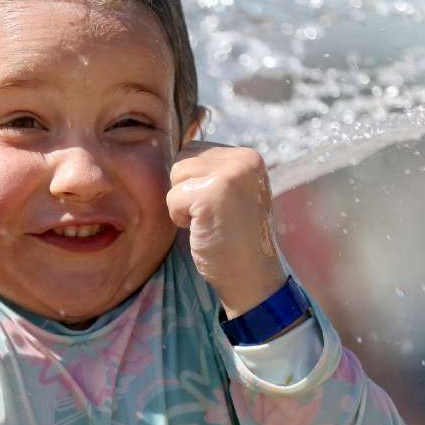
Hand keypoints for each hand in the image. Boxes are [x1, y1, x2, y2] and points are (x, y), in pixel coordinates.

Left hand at [167, 141, 287, 317]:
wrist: (252, 277)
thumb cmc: (237, 238)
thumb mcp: (234, 192)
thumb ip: (214, 170)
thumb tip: (177, 146)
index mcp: (249, 157)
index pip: (196, 151)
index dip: (195, 182)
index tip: (218, 207)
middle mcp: (243, 159)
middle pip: (183, 160)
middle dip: (187, 190)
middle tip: (212, 216)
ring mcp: (229, 175)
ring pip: (175, 176)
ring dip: (182, 204)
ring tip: (208, 222)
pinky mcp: (212, 194)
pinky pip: (171, 198)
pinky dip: (179, 219)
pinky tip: (203, 230)